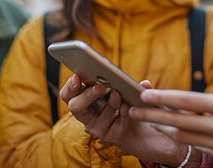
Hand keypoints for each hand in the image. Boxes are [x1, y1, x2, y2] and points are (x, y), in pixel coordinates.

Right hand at [59, 75, 189, 165]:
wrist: (141, 125)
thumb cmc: (128, 101)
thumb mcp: (127, 88)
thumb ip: (132, 84)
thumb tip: (145, 83)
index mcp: (84, 98)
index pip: (68, 94)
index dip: (70, 86)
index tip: (78, 77)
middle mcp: (87, 114)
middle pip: (75, 107)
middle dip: (87, 95)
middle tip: (101, 87)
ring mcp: (97, 126)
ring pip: (96, 118)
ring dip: (109, 105)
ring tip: (118, 94)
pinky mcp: (109, 136)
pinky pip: (114, 125)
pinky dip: (122, 114)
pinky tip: (128, 107)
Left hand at [129, 77, 212, 167]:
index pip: (188, 101)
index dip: (163, 98)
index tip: (146, 94)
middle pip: (179, 122)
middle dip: (152, 116)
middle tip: (133, 110)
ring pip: (186, 138)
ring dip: (165, 130)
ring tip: (148, 123)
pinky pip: (203, 150)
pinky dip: (189, 142)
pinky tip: (177, 137)